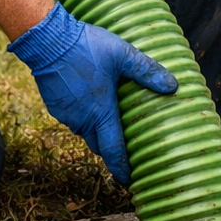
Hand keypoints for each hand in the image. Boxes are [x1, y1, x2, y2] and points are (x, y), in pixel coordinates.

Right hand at [8, 1, 176, 184]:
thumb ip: (146, 70)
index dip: (122, 168)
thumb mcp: (123, 55)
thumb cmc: (86, 47)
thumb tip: (172, 85)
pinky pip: (73, 119)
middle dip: (111, 149)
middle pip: (99, 144)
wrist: (47, 40)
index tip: (129, 180)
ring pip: (85, 131)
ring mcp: (66, 115)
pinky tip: (91, 102)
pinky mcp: (55, 106)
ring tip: (110, 121)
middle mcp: (82, 120)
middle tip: (125, 148)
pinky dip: (84, 117)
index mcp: (101, 113)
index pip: (114, 151)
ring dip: (97, 130)